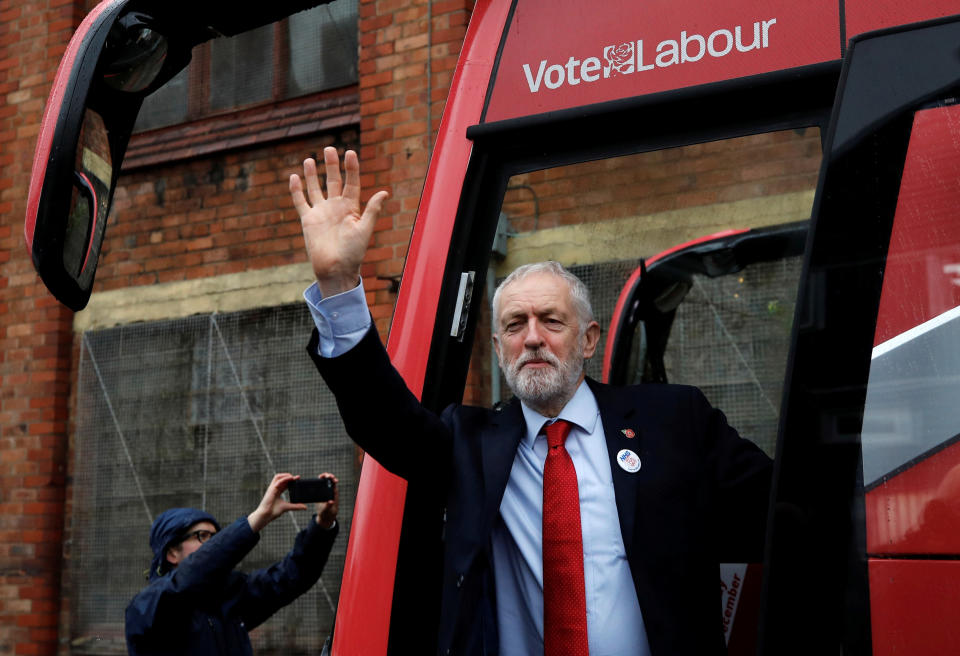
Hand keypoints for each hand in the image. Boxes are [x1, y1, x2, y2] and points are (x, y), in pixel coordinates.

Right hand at [247, 473, 306, 532]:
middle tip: (297, 477)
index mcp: (277, 492)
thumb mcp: (287, 507)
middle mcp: (274, 489)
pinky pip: (278, 481)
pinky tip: (290, 478)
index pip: (284, 483)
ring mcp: (272, 488)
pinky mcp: (271, 489)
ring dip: (286, 475)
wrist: (265, 515)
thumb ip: (295, 506)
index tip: (298, 480)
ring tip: (293, 477)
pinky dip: (284, 478)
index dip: (291, 480)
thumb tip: (305, 507)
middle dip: (289, 476)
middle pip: (281, 478)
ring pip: (278, 477)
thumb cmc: (273, 511)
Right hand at [289, 147, 388, 296]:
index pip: (352, 183)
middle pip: (334, 181)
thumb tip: (384, 192)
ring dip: (313, 174)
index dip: (351, 168)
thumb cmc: (353, 252)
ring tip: (311, 159)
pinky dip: (296, 190)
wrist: (335, 269)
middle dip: (332, 165)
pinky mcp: (308, 220)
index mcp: (351, 208)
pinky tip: (294, 176)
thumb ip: (372, 210)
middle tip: (330, 149)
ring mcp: (321, 212)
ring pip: (316, 188)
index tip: (350, 152)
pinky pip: (301, 201)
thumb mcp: (364, 230)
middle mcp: (336, 207)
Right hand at [315, 473, 338, 528]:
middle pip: (330, 481)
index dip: (333, 479)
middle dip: (328, 476)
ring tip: (321, 476)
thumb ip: (329, 506)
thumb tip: (330, 501)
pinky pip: (320, 485)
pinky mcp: (320, 493)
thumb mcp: (328, 510)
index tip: (332, 478)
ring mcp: (325, 491)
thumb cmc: (328, 513)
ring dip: (323, 477)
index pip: (334, 484)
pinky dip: (318, 481)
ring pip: (325, 482)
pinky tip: (316, 480)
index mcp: (333, 494)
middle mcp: (330, 491)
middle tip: (325, 475)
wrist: (325, 516)